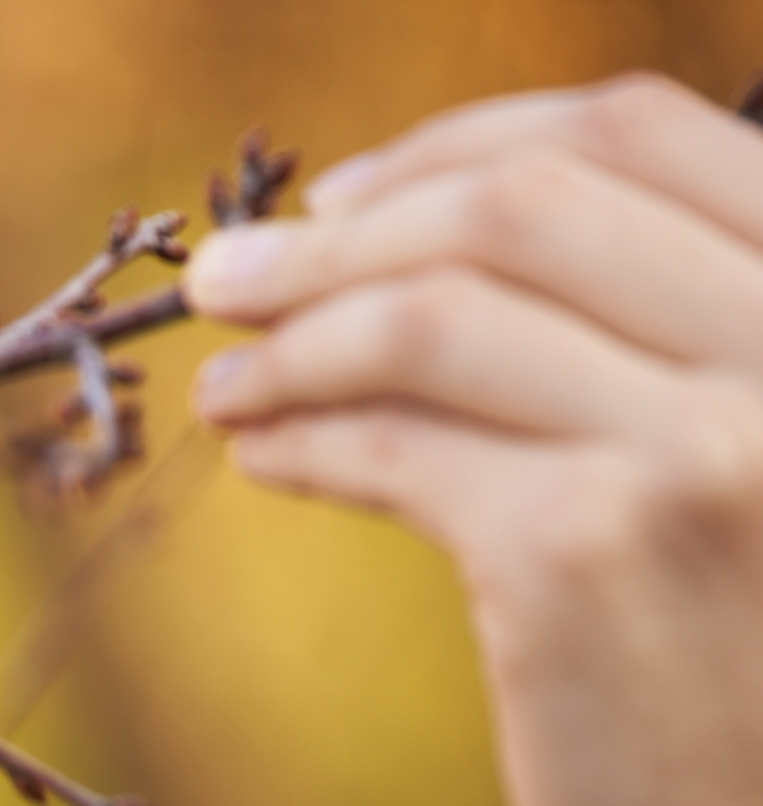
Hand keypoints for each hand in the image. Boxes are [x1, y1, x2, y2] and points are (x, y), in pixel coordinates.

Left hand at [185, 74, 762, 805]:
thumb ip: (672, 354)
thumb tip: (454, 256)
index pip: (639, 133)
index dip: (463, 145)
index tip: (350, 194)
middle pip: (518, 209)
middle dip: (342, 233)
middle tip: (230, 275)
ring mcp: (697, 450)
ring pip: (433, 318)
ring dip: (294, 332)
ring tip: (222, 374)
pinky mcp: (581, 558)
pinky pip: (392, 448)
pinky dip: (302, 435)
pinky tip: (259, 451)